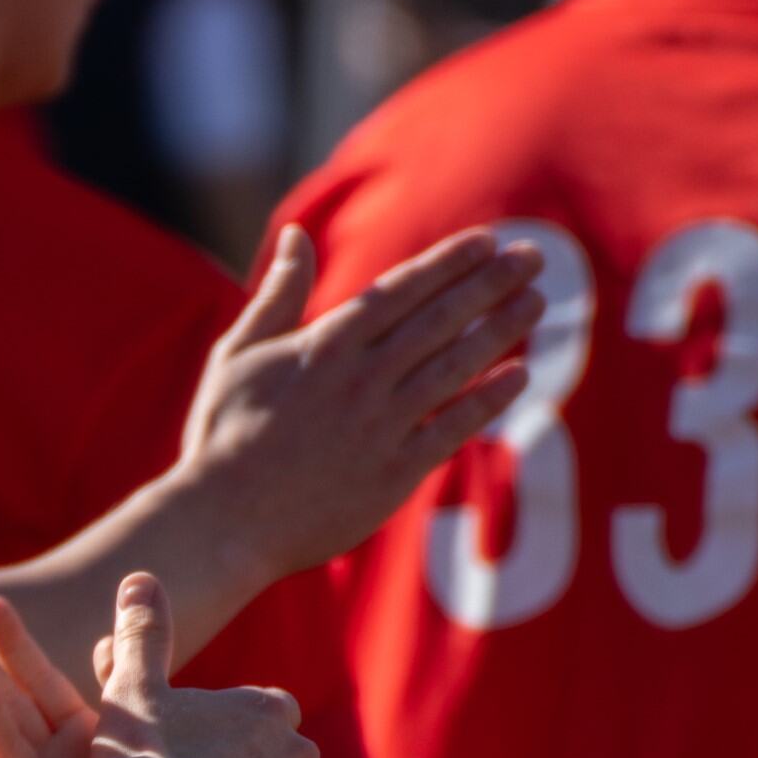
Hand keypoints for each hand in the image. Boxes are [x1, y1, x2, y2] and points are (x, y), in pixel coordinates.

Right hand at [173, 225, 542, 578]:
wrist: (223, 522)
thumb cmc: (222, 436)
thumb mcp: (238, 353)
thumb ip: (278, 294)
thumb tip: (300, 235)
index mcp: (325, 343)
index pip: (402, 289)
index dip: (449, 263)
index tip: (488, 242)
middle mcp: (361, 377)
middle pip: (440, 319)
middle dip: (491, 283)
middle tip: (533, 257)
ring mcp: (381, 425)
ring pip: (454, 366)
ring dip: (500, 330)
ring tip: (535, 304)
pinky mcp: (394, 473)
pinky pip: (453, 427)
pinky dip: (487, 399)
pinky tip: (518, 375)